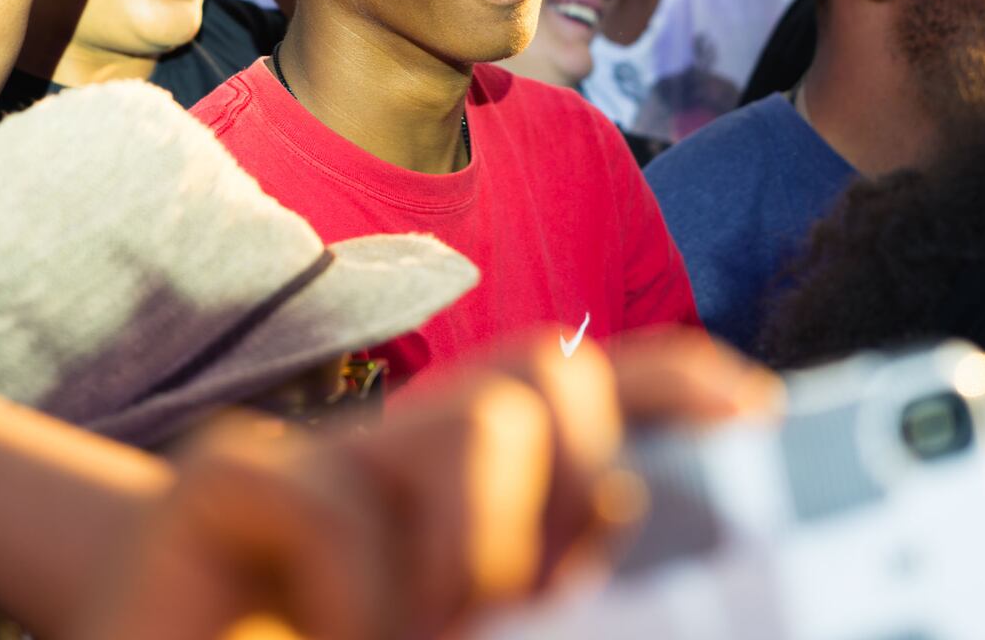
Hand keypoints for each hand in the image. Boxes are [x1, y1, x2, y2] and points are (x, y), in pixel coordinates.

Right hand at [77, 329, 777, 639]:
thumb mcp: (466, 621)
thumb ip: (552, 582)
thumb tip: (633, 529)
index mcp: (478, 490)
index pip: (595, 386)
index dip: (673, 380)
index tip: (755, 411)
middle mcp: (408, 449)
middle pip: (548, 371)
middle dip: (572, 486)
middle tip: (530, 608)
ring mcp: (321, 454)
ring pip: (475, 424)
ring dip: (477, 561)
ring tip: (424, 639)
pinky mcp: (230, 477)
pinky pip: (330, 503)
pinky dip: (352, 605)